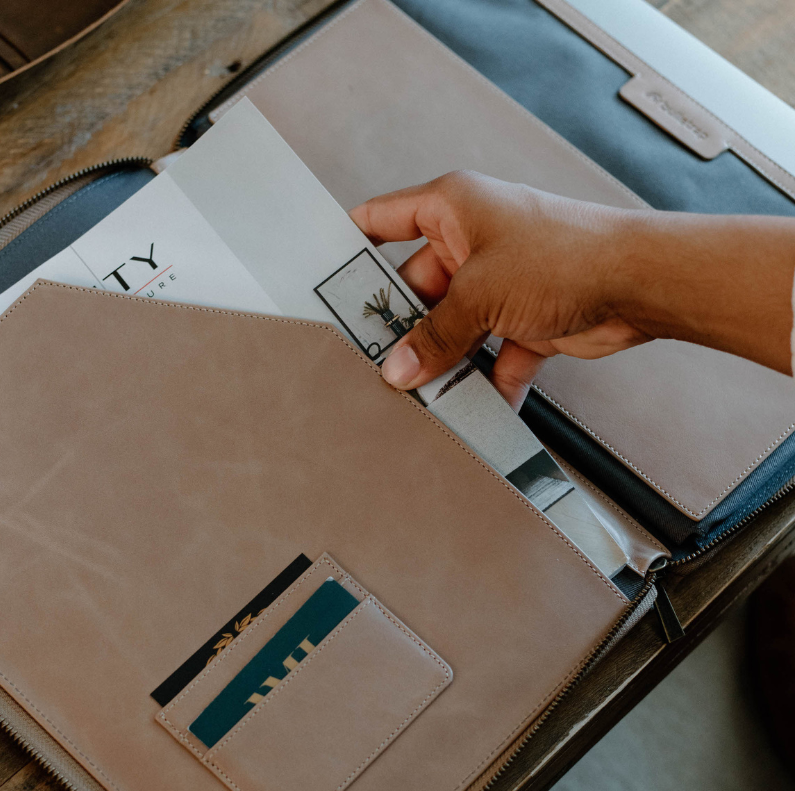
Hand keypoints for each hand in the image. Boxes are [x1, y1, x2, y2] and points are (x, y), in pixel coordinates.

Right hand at [350, 171, 653, 407]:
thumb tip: (400, 366)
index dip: (353, 245)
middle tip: (379, 359)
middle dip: (404, 328)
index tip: (328, 280)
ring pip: (452, 328)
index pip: (384, 219)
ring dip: (443, 360)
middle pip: (416, 289)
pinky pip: (490, 356)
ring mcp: (498, 283)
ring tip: (423, 389)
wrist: (638, 285)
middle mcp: (473, 242)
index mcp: (453, 208)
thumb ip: (435, 334)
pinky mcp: (522, 320)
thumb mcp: (480, 293)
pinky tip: (477, 404)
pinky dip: (485, 382)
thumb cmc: (569, 253)